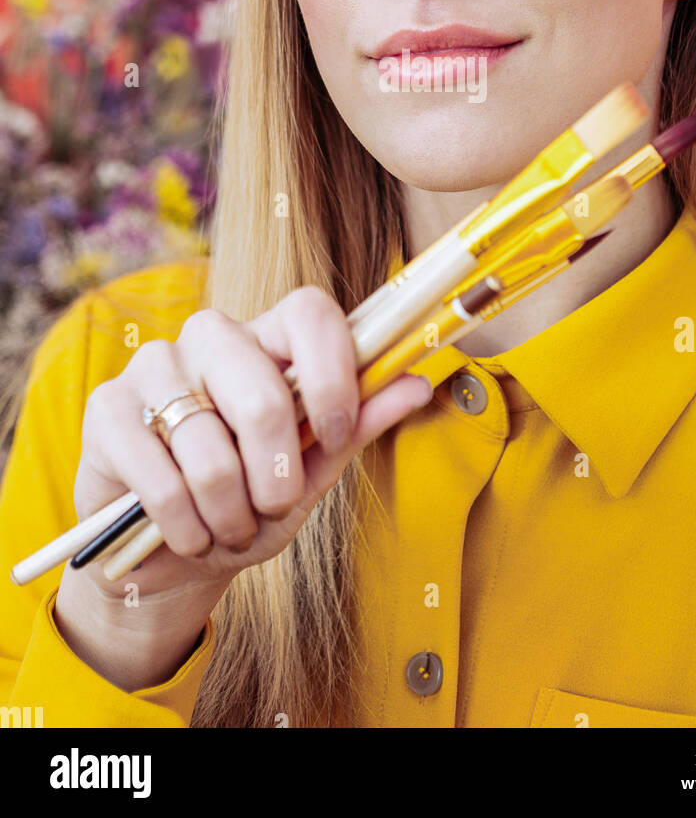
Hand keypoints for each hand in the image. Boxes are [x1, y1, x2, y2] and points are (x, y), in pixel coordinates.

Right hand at [55, 286, 432, 667]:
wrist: (174, 555)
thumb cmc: (251, 502)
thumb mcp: (311, 471)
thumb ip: (357, 424)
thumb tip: (418, 381)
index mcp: (269, 340)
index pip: (309, 310)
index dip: (333, 372)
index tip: (334, 434)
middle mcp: (211, 338)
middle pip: (261, 388)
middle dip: (276, 471)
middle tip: (273, 504)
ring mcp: (153, 367)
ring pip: (208, 445)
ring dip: (229, 511)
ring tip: (228, 527)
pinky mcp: (106, 409)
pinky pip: (159, 476)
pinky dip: (184, 524)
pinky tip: (186, 532)